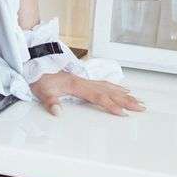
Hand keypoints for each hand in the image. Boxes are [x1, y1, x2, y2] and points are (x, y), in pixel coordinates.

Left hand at [30, 70, 146, 117]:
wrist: (34, 63)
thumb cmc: (39, 77)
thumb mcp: (41, 91)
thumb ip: (50, 102)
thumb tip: (58, 112)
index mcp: (76, 85)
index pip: (98, 96)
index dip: (111, 105)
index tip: (123, 113)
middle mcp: (84, 81)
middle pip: (109, 91)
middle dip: (126, 100)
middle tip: (141, 107)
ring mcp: (85, 79)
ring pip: (109, 86)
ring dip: (124, 94)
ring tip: (137, 100)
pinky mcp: (83, 80)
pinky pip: (104, 83)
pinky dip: (115, 86)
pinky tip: (122, 89)